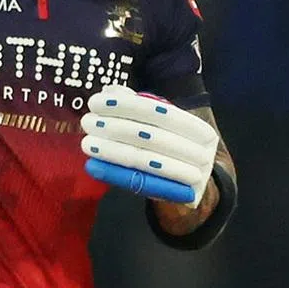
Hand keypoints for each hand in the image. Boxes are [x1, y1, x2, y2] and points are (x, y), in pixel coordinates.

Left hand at [80, 85, 217, 207]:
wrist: (191, 188)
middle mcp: (202, 154)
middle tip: (86, 122)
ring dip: (111, 150)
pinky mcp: (173, 197)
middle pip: (150, 136)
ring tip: (86, 142)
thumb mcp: (163, 127)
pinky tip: (93, 165)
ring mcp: (190, 178)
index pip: (158, 111)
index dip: (126, 105)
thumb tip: (111, 90)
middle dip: (114, 127)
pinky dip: (114, 173)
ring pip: (144, 159)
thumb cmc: (173, 150)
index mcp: (201, 130)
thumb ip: (140, 107)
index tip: (96, 102)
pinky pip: (138, 183)